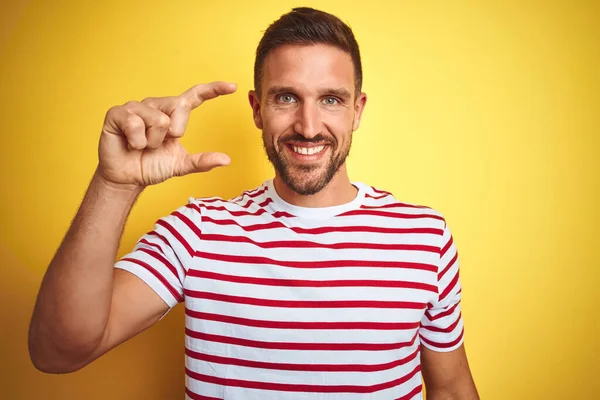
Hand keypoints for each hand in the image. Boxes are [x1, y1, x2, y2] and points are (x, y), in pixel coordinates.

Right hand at [97, 81, 236, 187]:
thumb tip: (226, 160)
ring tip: (141, 145)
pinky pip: (135, 123)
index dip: (213, 89)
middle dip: (173, 133)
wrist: (127, 178)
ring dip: (152, 141)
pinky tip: (129, 143)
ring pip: (158, 119)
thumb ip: (202, 161)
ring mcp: (136, 107)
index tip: (233, 86)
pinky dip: (136, 140)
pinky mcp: (118, 113)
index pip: (195, 96)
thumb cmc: (151, 166)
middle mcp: (157, 106)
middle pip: (179, 107)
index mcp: (173, 114)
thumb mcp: (181, 165)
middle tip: (157, 145)